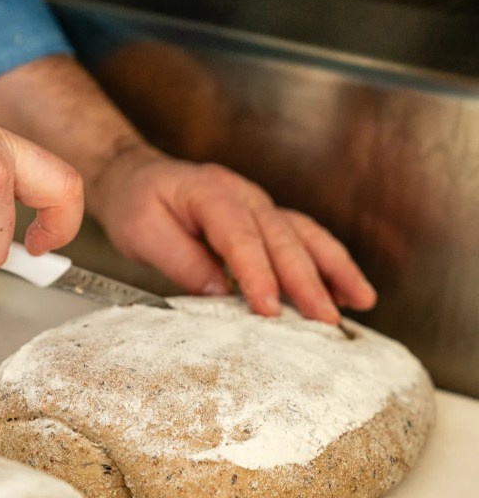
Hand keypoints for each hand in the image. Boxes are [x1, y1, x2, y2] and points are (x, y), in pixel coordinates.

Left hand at [91, 145, 376, 322]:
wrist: (136, 175)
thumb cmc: (137, 203)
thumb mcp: (142, 232)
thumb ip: (181, 261)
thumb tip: (222, 293)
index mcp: (210, 193)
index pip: (240, 237)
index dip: (257, 275)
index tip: (269, 311)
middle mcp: (244, 195)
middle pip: (283, 238)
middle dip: (307, 282)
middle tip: (325, 322)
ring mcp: (260, 204)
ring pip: (305, 234)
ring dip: (335, 269)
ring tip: (361, 300)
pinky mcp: (267, 220)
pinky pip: (304, 239)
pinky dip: (328, 263)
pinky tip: (347, 291)